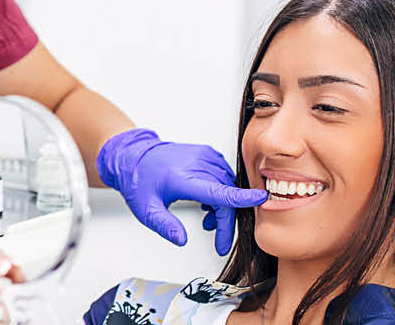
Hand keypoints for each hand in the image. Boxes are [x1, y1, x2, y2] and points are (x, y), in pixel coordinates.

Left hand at [97, 128, 267, 254]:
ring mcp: (203, 156)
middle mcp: (196, 163)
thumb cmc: (139, 181)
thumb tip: (182, 240)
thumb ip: (165, 226)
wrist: (133, 157)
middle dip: (226, 221)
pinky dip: (221, 191)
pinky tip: (208, 202)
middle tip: (219, 241)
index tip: (262, 198)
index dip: (241, 197)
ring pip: (227, 185)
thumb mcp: (147, 210)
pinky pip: (224, 175)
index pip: (218, 190)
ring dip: (223, 206)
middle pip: (225, 195)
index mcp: (182, 178)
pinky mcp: (206, 153)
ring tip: (207, 218)